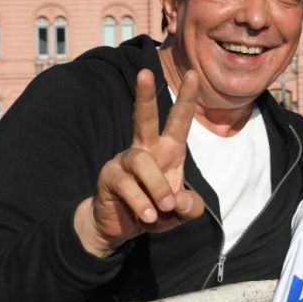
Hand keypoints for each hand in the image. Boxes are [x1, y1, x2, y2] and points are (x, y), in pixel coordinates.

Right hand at [74, 69, 205, 256]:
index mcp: (168, 151)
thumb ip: (191, 208)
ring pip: (142, 162)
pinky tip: (147, 216)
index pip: (178, 121)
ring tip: (164, 208)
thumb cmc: (155, 211)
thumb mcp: (180, 213)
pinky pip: (127, 185)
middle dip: (145, 95)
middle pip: (144, 118)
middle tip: (145, 73)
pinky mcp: (110, 178)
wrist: (120, 228)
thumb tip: (181, 201)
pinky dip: (141, 202)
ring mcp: (124, 162)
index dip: (186, 99)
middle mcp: (145, 149)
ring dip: (157, 186)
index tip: (192, 75)